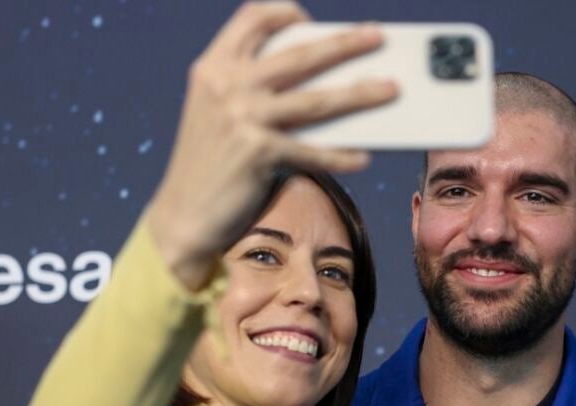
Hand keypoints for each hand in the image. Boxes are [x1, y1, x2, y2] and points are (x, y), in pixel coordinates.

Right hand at [146, 1, 396, 289]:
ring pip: (317, 101)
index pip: (250, 19)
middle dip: (345, 43)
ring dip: (361, 93)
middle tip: (377, 37)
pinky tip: (363, 158)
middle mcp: (226, 86)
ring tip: (391, 90)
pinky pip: (314, 151)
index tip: (307, 18)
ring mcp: (242, 117)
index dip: (281, 12)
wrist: (184, 216)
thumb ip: (257, 92)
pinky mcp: (258, 153)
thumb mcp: (219, 114)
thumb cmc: (211, 165)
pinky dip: (342, 156)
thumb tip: (326, 88)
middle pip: (299, 55)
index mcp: (213, 68)